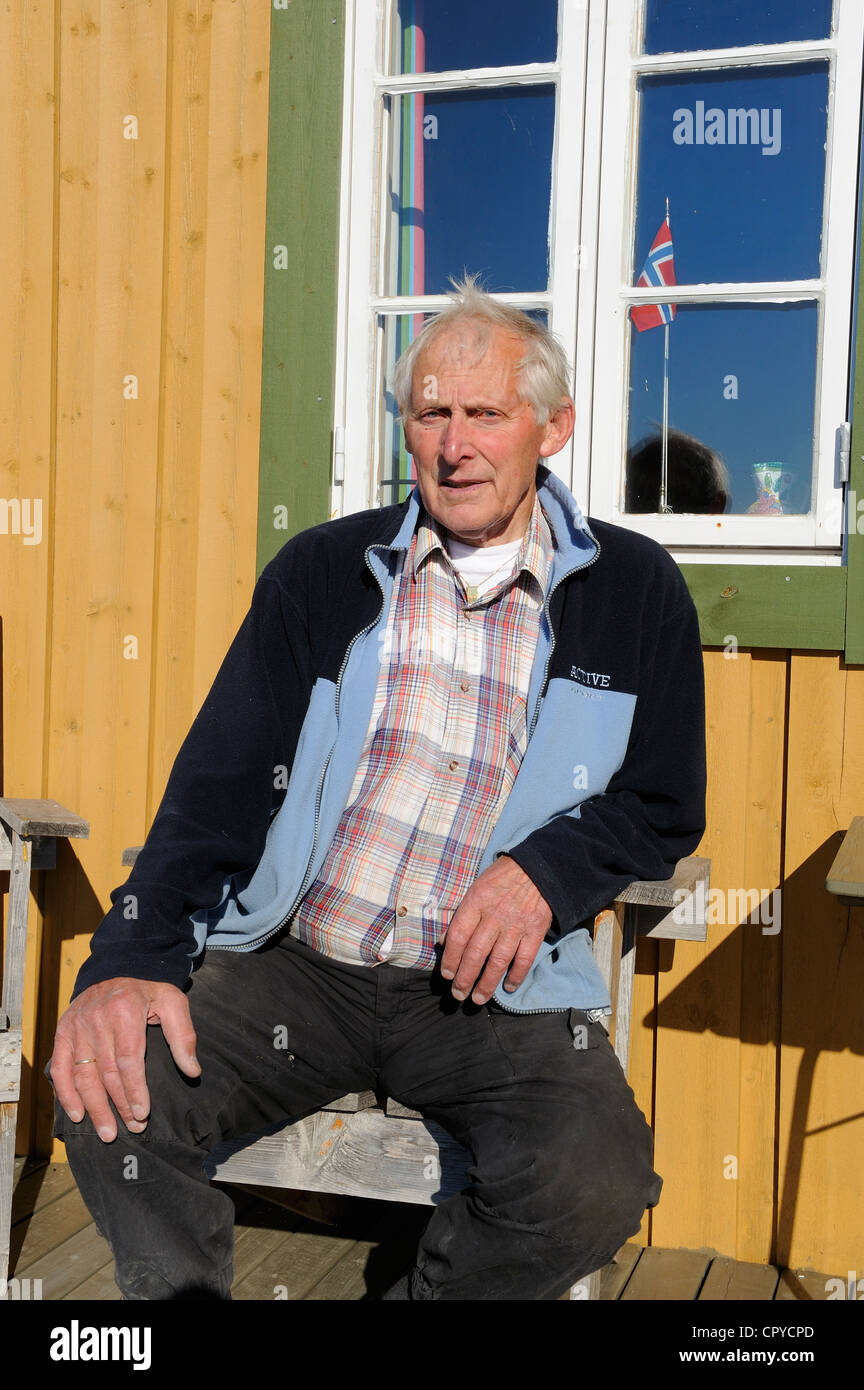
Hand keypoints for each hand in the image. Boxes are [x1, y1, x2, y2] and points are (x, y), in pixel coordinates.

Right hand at [48, 978, 199, 1142]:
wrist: (117, 966)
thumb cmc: (148, 989)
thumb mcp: (173, 1002)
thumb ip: (183, 1036)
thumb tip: (193, 1071)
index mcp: (124, 1011)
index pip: (128, 1060)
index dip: (134, 1090)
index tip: (142, 1113)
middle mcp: (96, 1020)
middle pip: (106, 1073)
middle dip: (119, 1105)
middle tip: (133, 1128)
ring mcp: (76, 1027)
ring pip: (83, 1076)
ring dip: (95, 1108)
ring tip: (107, 1132)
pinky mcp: (63, 1033)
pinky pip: (60, 1069)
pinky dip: (66, 1094)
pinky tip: (77, 1114)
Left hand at [439, 855, 551, 1004]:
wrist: (537, 867)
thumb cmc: (501, 878)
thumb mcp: (475, 888)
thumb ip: (461, 915)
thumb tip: (443, 941)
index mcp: (476, 902)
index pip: (458, 936)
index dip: (450, 959)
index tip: (446, 974)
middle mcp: (494, 915)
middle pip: (476, 953)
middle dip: (465, 978)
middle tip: (458, 994)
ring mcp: (516, 924)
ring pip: (498, 960)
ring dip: (487, 983)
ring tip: (478, 999)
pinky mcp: (535, 930)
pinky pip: (524, 958)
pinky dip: (516, 975)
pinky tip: (508, 986)